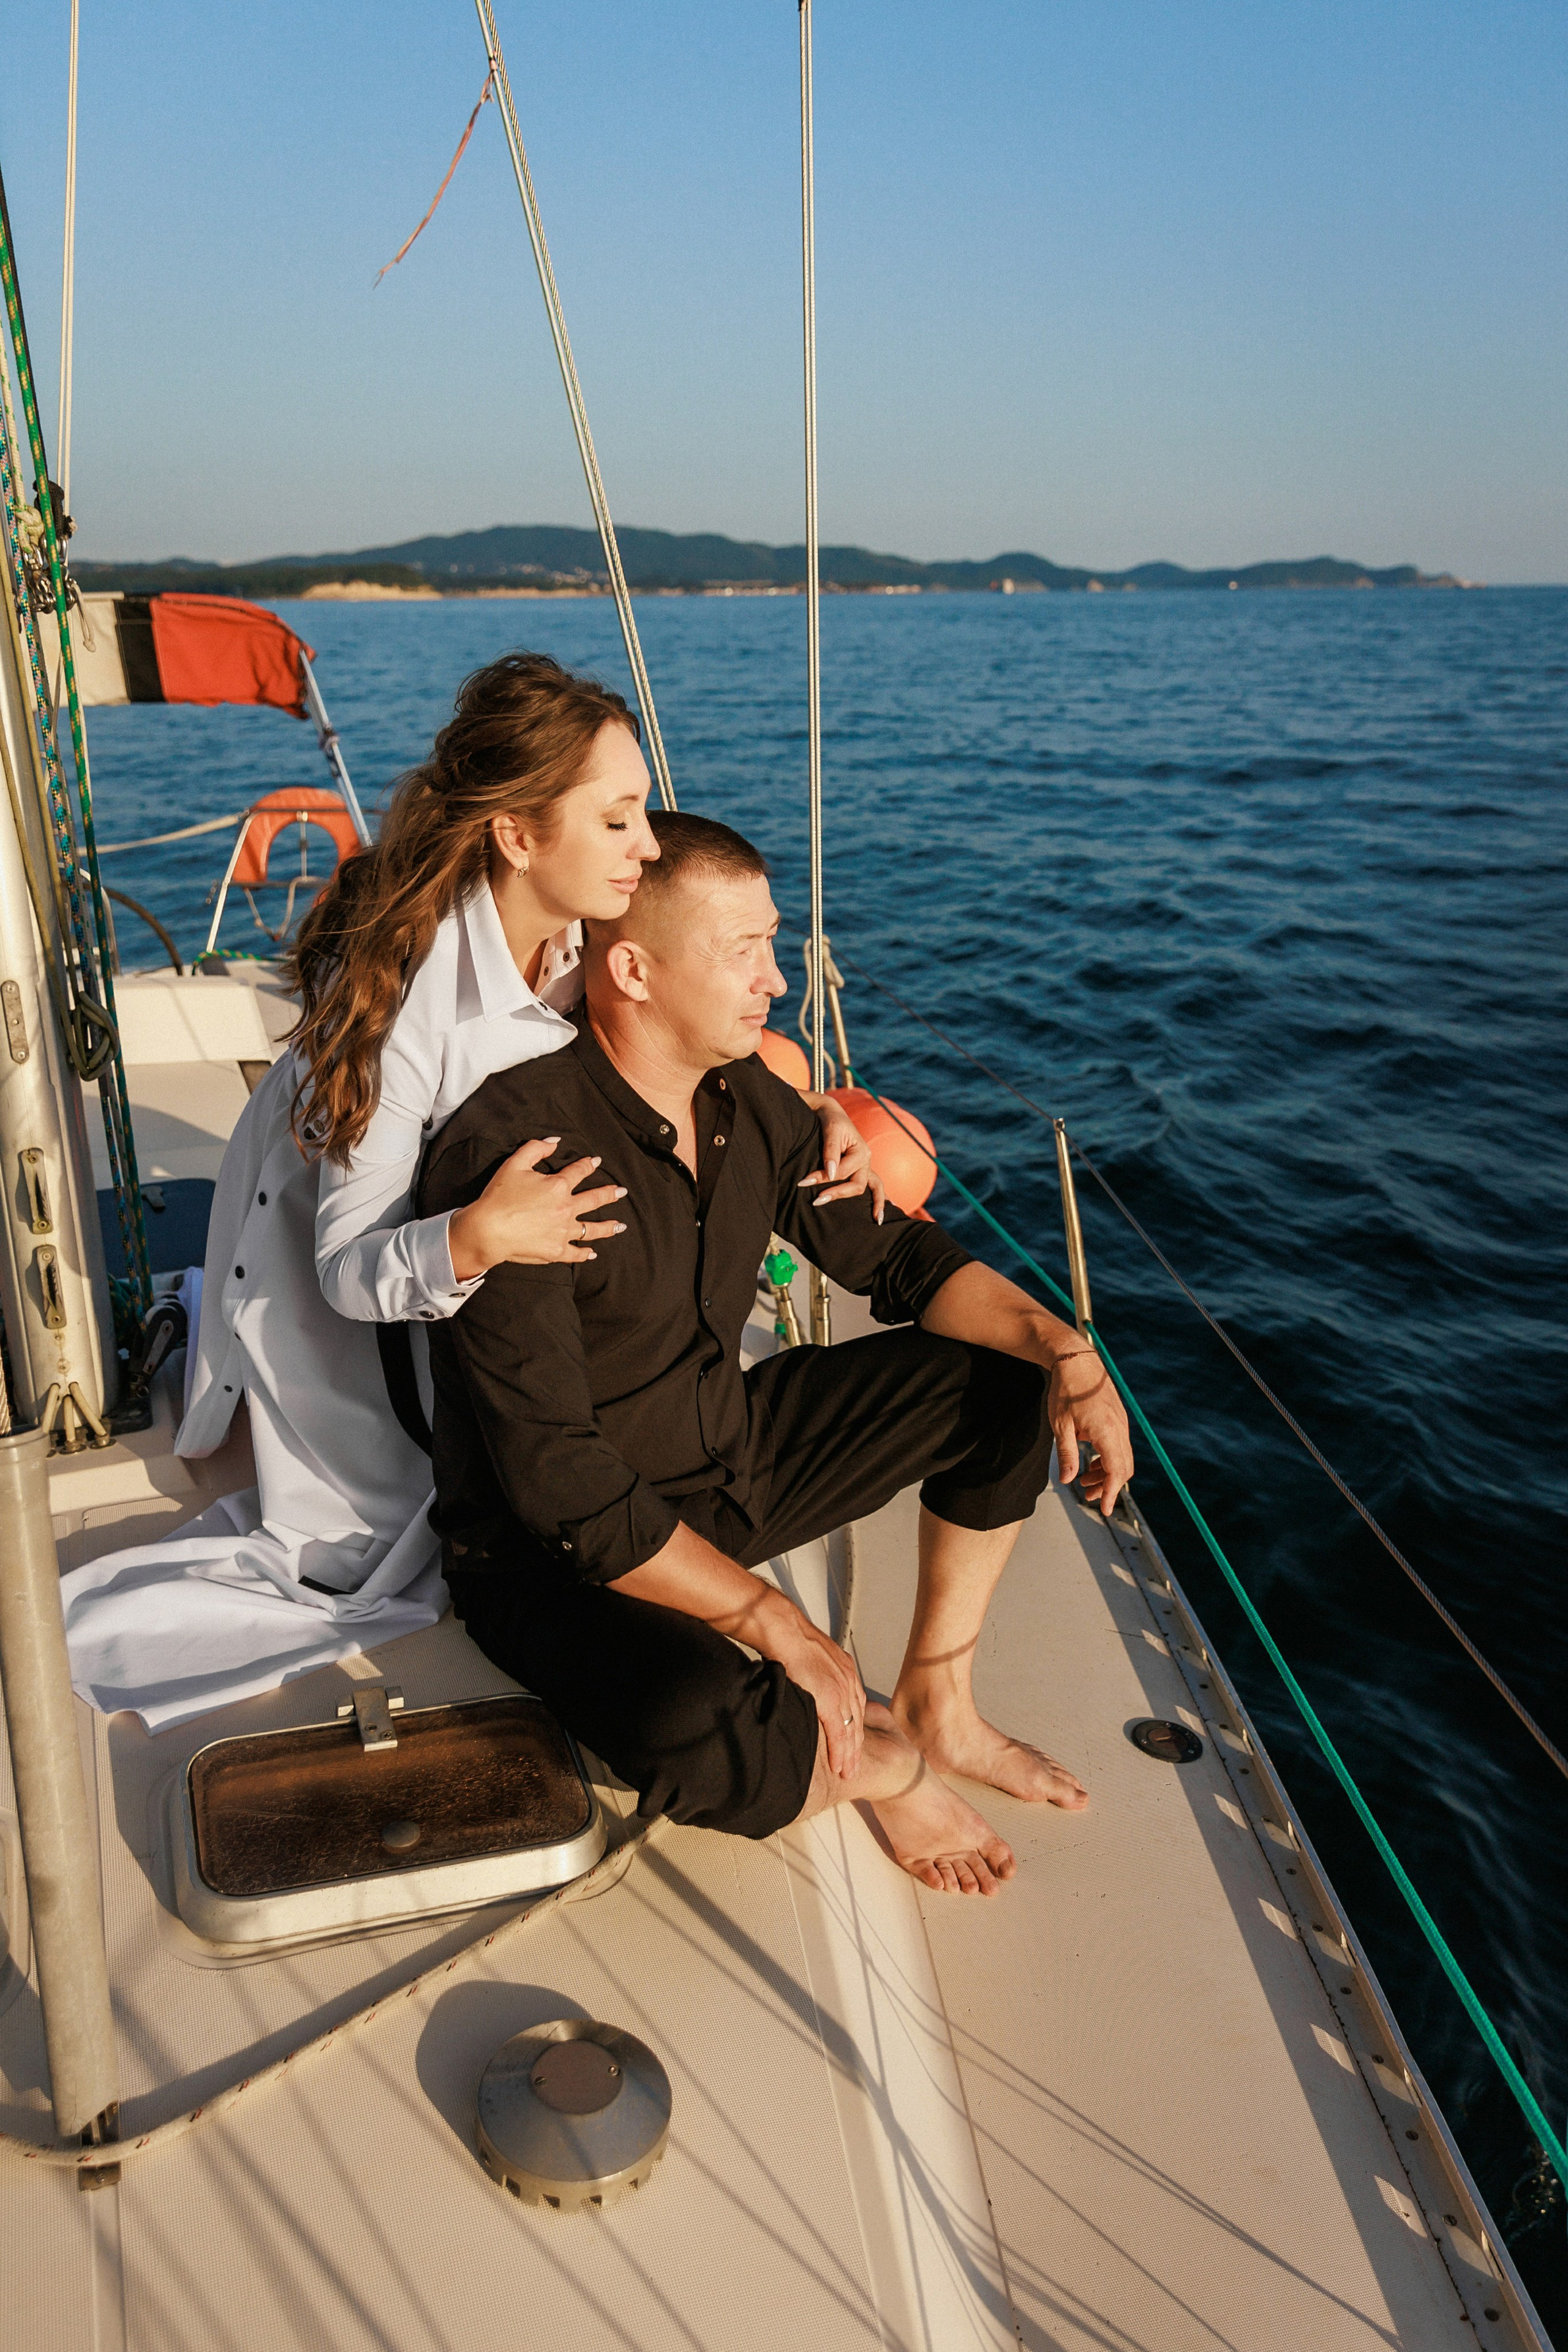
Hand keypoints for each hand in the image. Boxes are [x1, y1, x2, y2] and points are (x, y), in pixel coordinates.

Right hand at [448, 1137, 626, 1279]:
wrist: (488, 1230)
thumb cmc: (499, 1196)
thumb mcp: (514, 1163)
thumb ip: (536, 1148)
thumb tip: (555, 1142)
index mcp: (558, 1186)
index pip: (579, 1172)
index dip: (588, 1165)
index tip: (595, 1161)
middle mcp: (566, 1209)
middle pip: (594, 1200)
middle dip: (610, 1194)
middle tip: (622, 1192)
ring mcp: (563, 1232)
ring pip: (592, 1229)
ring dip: (608, 1227)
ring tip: (621, 1226)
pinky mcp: (556, 1251)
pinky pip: (576, 1253)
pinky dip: (585, 1254)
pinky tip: (593, 1253)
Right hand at [750, 1586, 866, 1778]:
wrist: (782, 1629)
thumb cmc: (788, 1639)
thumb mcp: (810, 1656)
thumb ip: (814, 1673)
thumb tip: (804, 1685)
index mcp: (844, 1670)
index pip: (855, 1706)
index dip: (854, 1727)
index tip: (852, 1744)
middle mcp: (848, 1681)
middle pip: (858, 1721)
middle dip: (856, 1746)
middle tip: (854, 1766)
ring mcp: (841, 1691)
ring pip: (852, 1731)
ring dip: (850, 1754)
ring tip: (847, 1772)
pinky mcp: (830, 1701)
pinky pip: (840, 1733)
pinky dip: (840, 1752)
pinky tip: (840, 1766)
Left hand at [799, 1094, 885, 1221]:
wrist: (830, 1113)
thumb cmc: (830, 1121)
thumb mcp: (831, 1131)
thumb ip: (831, 1151)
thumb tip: (831, 1174)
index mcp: (861, 1151)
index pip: (843, 1172)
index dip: (823, 1178)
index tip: (803, 1182)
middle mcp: (866, 1160)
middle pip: (856, 1185)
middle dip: (837, 1194)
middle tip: (816, 1201)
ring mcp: (865, 1167)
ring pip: (872, 1188)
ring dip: (874, 1204)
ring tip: (875, 1221)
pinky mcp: (859, 1170)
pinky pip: (874, 1186)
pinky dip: (878, 1199)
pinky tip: (879, 1214)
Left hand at [1049, 1348, 1134, 1516]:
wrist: (1076, 1360)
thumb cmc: (1066, 1390)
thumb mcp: (1061, 1426)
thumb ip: (1067, 1455)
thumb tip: (1069, 1481)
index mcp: (1107, 1431)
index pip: (1116, 1472)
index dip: (1112, 1494)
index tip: (1106, 1510)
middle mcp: (1120, 1428)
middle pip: (1123, 1468)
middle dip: (1108, 1486)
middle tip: (1087, 1496)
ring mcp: (1121, 1423)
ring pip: (1122, 1457)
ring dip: (1107, 1473)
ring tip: (1084, 1481)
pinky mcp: (1118, 1418)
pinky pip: (1119, 1446)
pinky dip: (1108, 1459)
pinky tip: (1090, 1460)